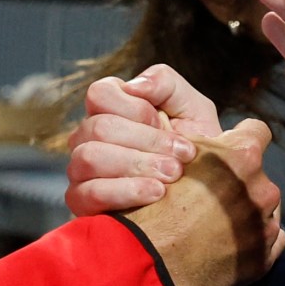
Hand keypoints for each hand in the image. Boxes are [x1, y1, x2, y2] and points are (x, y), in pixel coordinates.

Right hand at [65, 65, 222, 215]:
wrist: (203, 196)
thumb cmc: (192, 149)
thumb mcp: (192, 108)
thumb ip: (165, 83)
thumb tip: (134, 86)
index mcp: (109, 108)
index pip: (100, 94)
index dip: (138, 110)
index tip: (168, 125)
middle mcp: (88, 136)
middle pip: (99, 127)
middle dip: (147, 143)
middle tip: (180, 159)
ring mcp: (80, 169)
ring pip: (90, 157)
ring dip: (137, 166)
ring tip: (170, 177)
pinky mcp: (82, 202)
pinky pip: (89, 193)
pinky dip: (126, 191)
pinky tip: (154, 193)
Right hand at [123, 118, 284, 285]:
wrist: (147, 260)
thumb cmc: (152, 205)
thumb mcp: (170, 156)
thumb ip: (202, 143)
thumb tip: (214, 138)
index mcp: (243, 157)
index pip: (258, 131)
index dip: (240, 137)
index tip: (229, 150)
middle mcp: (263, 189)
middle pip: (259, 175)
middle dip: (240, 181)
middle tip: (209, 196)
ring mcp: (265, 226)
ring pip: (265, 209)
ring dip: (246, 211)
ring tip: (212, 224)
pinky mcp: (263, 257)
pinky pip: (270, 241)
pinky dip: (252, 240)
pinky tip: (224, 243)